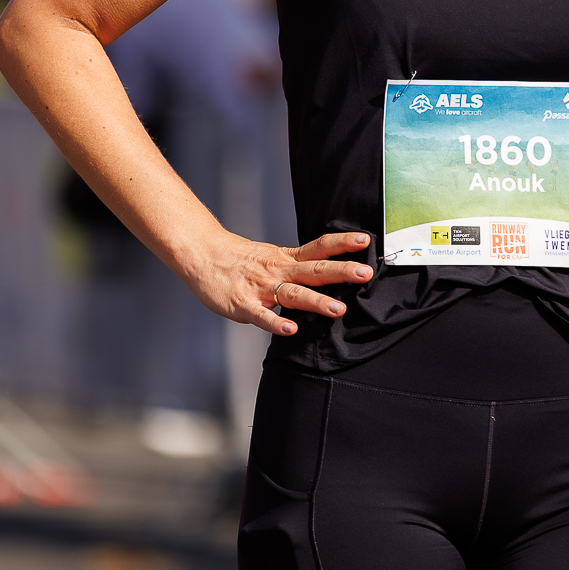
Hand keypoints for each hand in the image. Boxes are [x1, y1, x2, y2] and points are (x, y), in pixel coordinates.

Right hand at [184, 229, 367, 335]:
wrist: (203, 255)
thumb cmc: (241, 260)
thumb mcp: (274, 256)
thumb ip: (299, 266)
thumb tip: (332, 274)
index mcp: (287, 258)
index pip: (319, 247)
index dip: (342, 243)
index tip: (365, 240)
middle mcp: (278, 270)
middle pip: (314, 269)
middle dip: (342, 272)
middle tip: (365, 273)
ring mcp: (261, 288)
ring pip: (293, 294)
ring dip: (316, 302)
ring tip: (338, 310)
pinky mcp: (243, 305)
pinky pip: (261, 315)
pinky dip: (274, 322)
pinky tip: (289, 329)